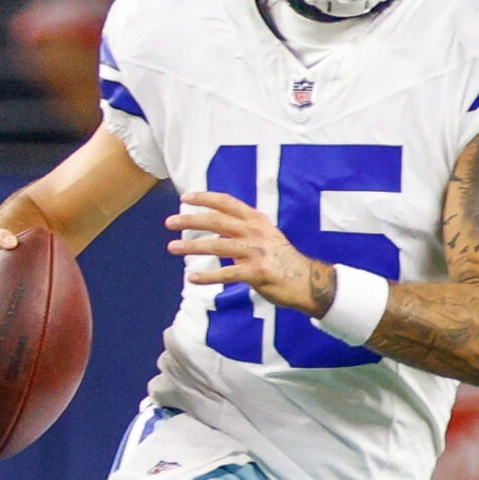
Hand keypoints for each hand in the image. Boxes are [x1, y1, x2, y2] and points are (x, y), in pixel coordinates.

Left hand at [165, 191, 329, 316]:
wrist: (308, 281)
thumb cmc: (283, 260)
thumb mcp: (267, 236)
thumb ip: (243, 230)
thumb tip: (216, 230)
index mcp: (257, 220)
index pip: (227, 203)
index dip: (205, 198)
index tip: (185, 198)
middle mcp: (256, 232)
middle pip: (217, 221)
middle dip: (190, 220)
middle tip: (170, 222)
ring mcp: (256, 252)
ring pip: (217, 245)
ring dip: (191, 246)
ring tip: (172, 247)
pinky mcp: (257, 273)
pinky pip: (227, 274)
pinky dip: (208, 276)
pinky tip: (192, 277)